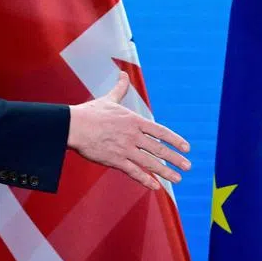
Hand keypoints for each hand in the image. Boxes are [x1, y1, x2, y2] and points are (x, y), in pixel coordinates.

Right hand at [67, 72, 190, 189]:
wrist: (73, 126)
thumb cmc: (90, 113)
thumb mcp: (109, 99)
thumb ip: (120, 89)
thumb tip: (123, 74)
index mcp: (134, 121)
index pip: (160, 131)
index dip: (175, 140)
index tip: (186, 147)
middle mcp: (133, 135)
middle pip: (159, 149)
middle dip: (175, 159)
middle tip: (188, 166)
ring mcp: (125, 149)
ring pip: (150, 163)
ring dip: (165, 172)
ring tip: (178, 179)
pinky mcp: (115, 160)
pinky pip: (134, 172)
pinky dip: (145, 180)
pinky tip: (155, 187)